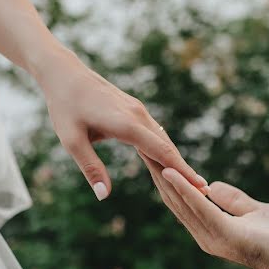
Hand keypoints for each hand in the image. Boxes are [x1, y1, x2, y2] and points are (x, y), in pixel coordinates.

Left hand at [37, 50, 206, 199]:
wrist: (64, 73)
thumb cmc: (65, 106)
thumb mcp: (71, 140)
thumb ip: (90, 167)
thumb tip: (104, 196)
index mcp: (126, 124)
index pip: (161, 151)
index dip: (182, 171)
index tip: (200, 186)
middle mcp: (138, 115)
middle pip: (168, 146)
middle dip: (185, 169)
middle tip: (204, 191)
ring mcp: (137, 110)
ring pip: (162, 138)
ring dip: (176, 159)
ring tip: (191, 180)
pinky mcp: (133, 108)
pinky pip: (154, 131)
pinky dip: (164, 148)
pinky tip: (168, 160)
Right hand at [142, 156, 268, 268]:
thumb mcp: (257, 211)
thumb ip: (234, 201)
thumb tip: (211, 186)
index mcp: (213, 230)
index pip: (182, 200)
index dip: (167, 176)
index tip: (152, 151)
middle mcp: (209, 238)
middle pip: (175, 202)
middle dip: (158, 174)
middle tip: (140, 146)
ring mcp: (217, 240)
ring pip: (183, 205)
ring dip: (165, 178)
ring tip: (148, 154)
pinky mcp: (231, 238)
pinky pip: (204, 210)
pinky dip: (187, 191)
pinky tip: (173, 173)